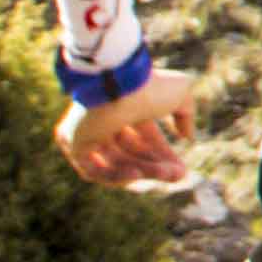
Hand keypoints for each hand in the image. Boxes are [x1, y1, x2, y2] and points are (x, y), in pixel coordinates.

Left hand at [58, 66, 200, 188]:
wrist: (120, 85)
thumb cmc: (150, 87)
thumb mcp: (180, 94)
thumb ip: (186, 114)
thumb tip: (187, 136)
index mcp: (126, 107)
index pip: (145, 139)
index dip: (164, 156)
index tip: (181, 171)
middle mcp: (106, 120)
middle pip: (132, 154)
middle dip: (156, 167)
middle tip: (177, 176)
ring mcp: (88, 133)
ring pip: (116, 164)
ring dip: (143, 172)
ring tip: (164, 175)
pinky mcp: (73, 144)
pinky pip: (94, 171)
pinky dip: (116, 176)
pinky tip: (137, 174)